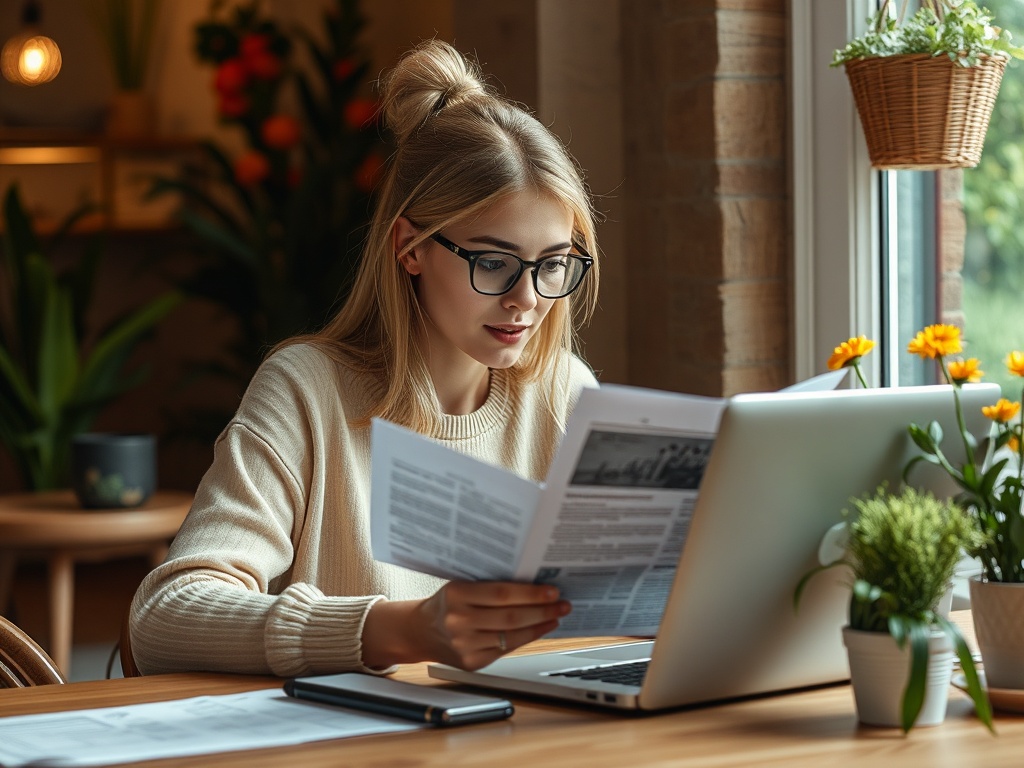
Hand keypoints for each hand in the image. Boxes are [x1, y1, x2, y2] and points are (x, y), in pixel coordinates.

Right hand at [362, 581, 570, 670]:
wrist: (420, 631)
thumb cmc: (446, 604)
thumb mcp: (461, 586)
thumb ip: (490, 587)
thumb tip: (533, 585)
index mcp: (456, 594)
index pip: (501, 594)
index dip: (530, 593)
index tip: (551, 590)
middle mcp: (459, 621)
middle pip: (511, 617)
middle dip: (542, 610)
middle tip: (562, 604)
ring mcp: (465, 645)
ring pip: (512, 636)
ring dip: (539, 626)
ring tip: (556, 616)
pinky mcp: (472, 662)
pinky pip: (506, 650)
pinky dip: (526, 639)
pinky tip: (538, 629)